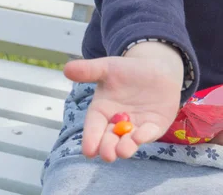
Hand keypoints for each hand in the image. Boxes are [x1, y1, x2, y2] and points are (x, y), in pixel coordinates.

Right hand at [63, 44, 183, 162]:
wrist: (156, 68)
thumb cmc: (128, 70)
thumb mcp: (108, 67)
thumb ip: (89, 70)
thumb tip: (66, 68)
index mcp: (101, 111)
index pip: (93, 127)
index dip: (91, 139)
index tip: (88, 150)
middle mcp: (116, 124)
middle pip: (108, 140)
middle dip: (107, 148)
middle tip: (107, 154)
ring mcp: (135, 127)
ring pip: (127, 142)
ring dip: (124, 148)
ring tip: (121, 151)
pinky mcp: (153, 127)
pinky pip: (148, 134)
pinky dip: (144, 136)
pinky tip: (140, 137)